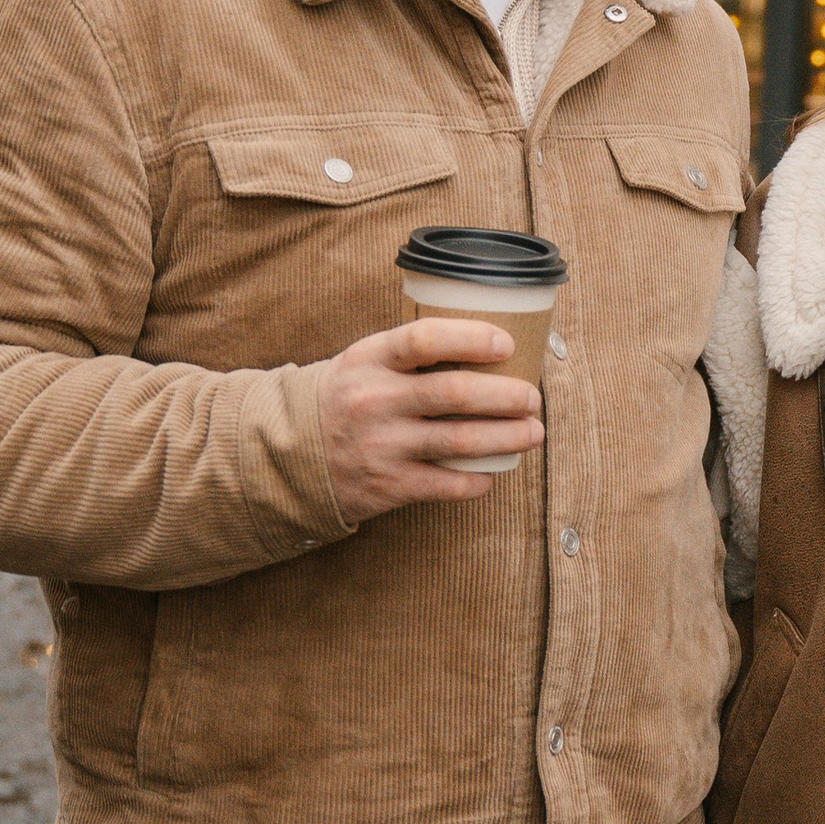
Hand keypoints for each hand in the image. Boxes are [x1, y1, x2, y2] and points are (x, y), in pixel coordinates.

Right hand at [319, 317, 543, 522]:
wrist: (291, 453)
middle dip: (507, 396)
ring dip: (508, 437)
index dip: (472, 338)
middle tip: (532, 397)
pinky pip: (447, 485)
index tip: (507, 343)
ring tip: (533, 432)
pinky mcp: (389, 485)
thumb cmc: (346, 397)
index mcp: (371, 360)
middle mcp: (376, 400)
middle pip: (455, 393)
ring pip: (461, 441)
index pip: (425, 339)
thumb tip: (489, 345)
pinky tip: (494, 471)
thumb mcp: (365, 361)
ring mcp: (382, 446)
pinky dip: (479, 479)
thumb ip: (412, 353)